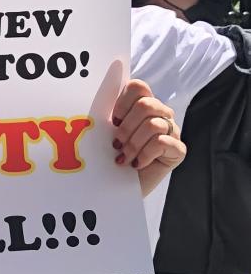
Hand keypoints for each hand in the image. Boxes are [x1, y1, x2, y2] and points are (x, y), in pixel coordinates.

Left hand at [111, 79, 185, 196]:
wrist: (119, 186)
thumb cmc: (111, 156)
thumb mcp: (106, 131)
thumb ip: (107, 113)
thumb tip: (95, 96)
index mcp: (143, 104)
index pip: (138, 87)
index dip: (122, 102)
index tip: (112, 121)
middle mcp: (160, 114)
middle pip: (146, 104)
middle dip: (126, 127)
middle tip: (116, 144)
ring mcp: (172, 131)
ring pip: (154, 124)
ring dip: (133, 144)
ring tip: (124, 157)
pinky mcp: (178, 149)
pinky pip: (161, 142)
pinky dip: (144, 155)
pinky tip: (136, 164)